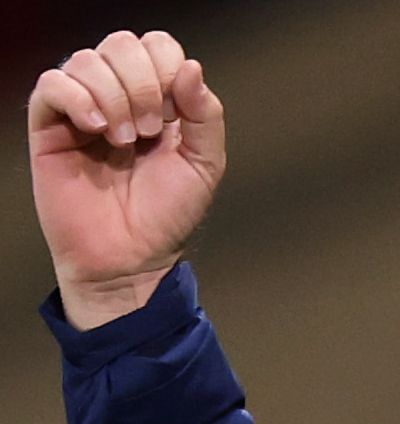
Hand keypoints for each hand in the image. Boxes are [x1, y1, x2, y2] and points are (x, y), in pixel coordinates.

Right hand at [29, 30, 225, 327]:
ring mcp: (81, 108)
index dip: (167, 68)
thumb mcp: (205, 165)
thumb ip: (206, 116)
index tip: (174, 113)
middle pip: (122, 44)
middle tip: (148, 131)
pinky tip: (96, 131)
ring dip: (114, 98)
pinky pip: (52, 84)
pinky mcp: (49, 126)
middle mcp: (117, 96)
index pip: (157, 47)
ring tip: (123, 142)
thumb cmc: (165, 216)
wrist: (131, 258)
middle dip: (142, 83)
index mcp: (156, 100)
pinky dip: (78, 99)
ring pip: (86, 60)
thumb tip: (191, 67)